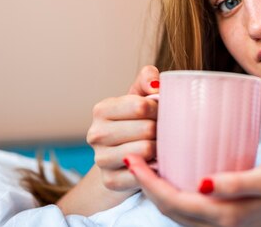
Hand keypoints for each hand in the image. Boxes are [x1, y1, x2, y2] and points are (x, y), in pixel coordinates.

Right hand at [86, 65, 160, 191]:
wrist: (127, 157)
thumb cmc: (138, 120)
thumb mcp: (141, 95)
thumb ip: (148, 79)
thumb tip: (156, 85)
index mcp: (102, 109)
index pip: (141, 106)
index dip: (160, 108)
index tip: (163, 112)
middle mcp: (95, 134)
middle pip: (146, 129)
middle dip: (162, 130)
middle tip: (165, 131)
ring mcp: (101, 160)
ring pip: (145, 151)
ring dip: (160, 149)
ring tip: (161, 146)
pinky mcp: (110, 181)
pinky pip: (142, 174)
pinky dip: (154, 169)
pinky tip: (155, 163)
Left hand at [124, 154, 260, 226]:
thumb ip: (236, 182)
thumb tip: (203, 183)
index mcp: (221, 216)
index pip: (173, 202)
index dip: (149, 183)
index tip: (134, 160)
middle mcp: (214, 225)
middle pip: (167, 208)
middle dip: (145, 185)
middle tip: (131, 157)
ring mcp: (216, 224)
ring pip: (174, 212)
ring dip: (155, 191)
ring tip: (144, 165)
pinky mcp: (219, 217)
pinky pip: (185, 209)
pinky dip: (170, 194)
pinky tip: (169, 175)